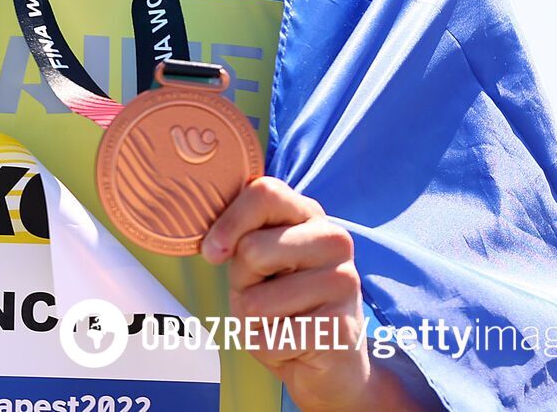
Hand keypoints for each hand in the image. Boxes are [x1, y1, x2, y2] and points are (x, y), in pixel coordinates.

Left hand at [202, 177, 372, 409]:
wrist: (327, 364)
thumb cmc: (281, 303)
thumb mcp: (256, 261)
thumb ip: (242, 236)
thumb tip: (213, 245)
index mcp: (310, 215)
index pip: (264, 192)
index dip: (229, 222)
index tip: (212, 253)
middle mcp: (335, 240)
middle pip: (252, 249)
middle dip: (242, 281)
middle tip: (264, 294)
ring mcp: (344, 282)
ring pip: (256, 301)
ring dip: (253, 320)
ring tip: (281, 320)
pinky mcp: (341, 327)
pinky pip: (271, 337)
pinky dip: (268, 347)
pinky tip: (293, 344)